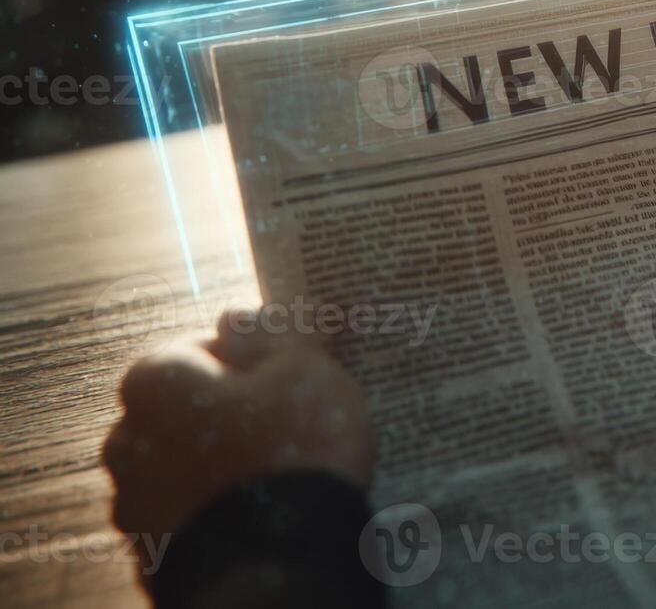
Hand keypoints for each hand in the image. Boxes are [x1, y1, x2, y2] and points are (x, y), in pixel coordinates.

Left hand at [102, 307, 371, 546]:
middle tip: (285, 426)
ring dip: (216, 463)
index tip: (288, 377)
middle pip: (185, 407)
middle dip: (226, 412)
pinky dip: (213, 508)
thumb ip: (269, 332)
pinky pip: (185, 513)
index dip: (251, 358)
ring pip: (181, 463)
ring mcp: (132, 500)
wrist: (277, 564)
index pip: (200, 347)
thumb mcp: (304, 367)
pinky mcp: (147, 550)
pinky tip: (256, 512)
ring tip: (275, 477)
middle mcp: (125, 437)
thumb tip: (234, 317)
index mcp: (154, 380)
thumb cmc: (293, 450)